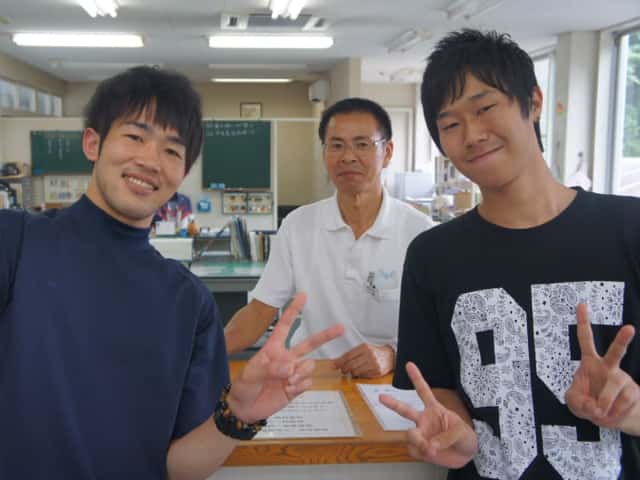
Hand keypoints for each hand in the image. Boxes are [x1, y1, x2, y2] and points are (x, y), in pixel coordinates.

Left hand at [226, 293, 343, 422]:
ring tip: (288, 381)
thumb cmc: (244, 386)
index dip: (293, 310)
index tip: (302, 295)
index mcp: (273, 348)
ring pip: (310, 365)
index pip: (285, 325)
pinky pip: (307, 382)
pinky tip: (288, 390)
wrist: (244, 409)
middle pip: (309, 344)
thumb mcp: (251, 374)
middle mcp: (286, 358)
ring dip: (301, 372)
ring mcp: (293, 373)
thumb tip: (290, 368)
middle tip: (341, 327)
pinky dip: (300, 386)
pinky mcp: (296, 388)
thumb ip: (270, 369)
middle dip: (325, 335)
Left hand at [333, 343, 394, 377]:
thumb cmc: (375, 352)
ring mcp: (374, 364)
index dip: (340, 361)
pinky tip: (359, 373)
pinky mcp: (377, 372)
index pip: (348, 355)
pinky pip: (363, 376)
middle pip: (351, 364)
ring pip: (356, 371)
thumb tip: (337, 361)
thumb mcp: (363, 349)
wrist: (390, 356)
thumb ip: (352, 354)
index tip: (335, 364)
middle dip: (344, 368)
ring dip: (351, 373)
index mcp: (365, 347)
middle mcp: (370, 355)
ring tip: (350, 371)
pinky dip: (359, 375)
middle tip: (342, 370)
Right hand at [380, 362, 477, 468]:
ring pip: (410, 435)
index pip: (423, 391)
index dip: (416, 378)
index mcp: (434, 409)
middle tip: (381, 397)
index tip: (408, 364)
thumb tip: (430, 446)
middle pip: (405, 410)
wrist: (466, 455)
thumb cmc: (464, 437)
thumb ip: (446, 437)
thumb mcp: (461, 432)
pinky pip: (414, 450)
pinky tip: (430, 453)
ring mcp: (421, 435)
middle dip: (392, 403)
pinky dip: (421, 452)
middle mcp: (424, 420)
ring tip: (430, 448)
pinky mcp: (420, 449)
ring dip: (418, 441)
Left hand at [565, 303, 639, 432]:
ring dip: (605, 403)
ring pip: (616, 386)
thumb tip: (595, 406)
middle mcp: (609, 367)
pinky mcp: (633, 393)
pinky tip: (610, 415)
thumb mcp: (574, 402)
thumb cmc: (589, 403)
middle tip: (630, 328)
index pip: (585, 339)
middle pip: (616, 352)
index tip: (581, 304)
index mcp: (590, 363)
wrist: (609, 419)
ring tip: (600, 412)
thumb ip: (578, 402)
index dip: (583, 322)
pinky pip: (623, 403)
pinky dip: (613, 413)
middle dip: (623, 340)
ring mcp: (623, 379)